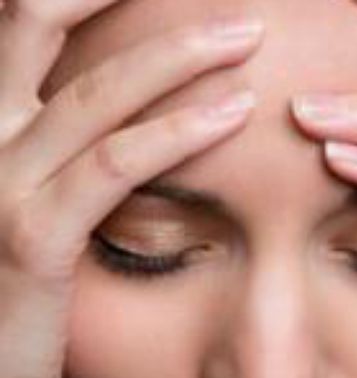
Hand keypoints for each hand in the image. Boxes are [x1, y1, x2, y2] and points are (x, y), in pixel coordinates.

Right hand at [0, 2, 263, 377]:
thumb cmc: (24, 287)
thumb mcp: (42, 197)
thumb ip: (80, 145)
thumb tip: (143, 104)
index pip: (27, 22)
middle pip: (37, 22)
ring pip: (95, 93)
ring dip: (180, 55)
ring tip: (247, 37)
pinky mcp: (30, 238)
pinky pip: (112, 166)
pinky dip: (177, 132)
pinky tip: (233, 112)